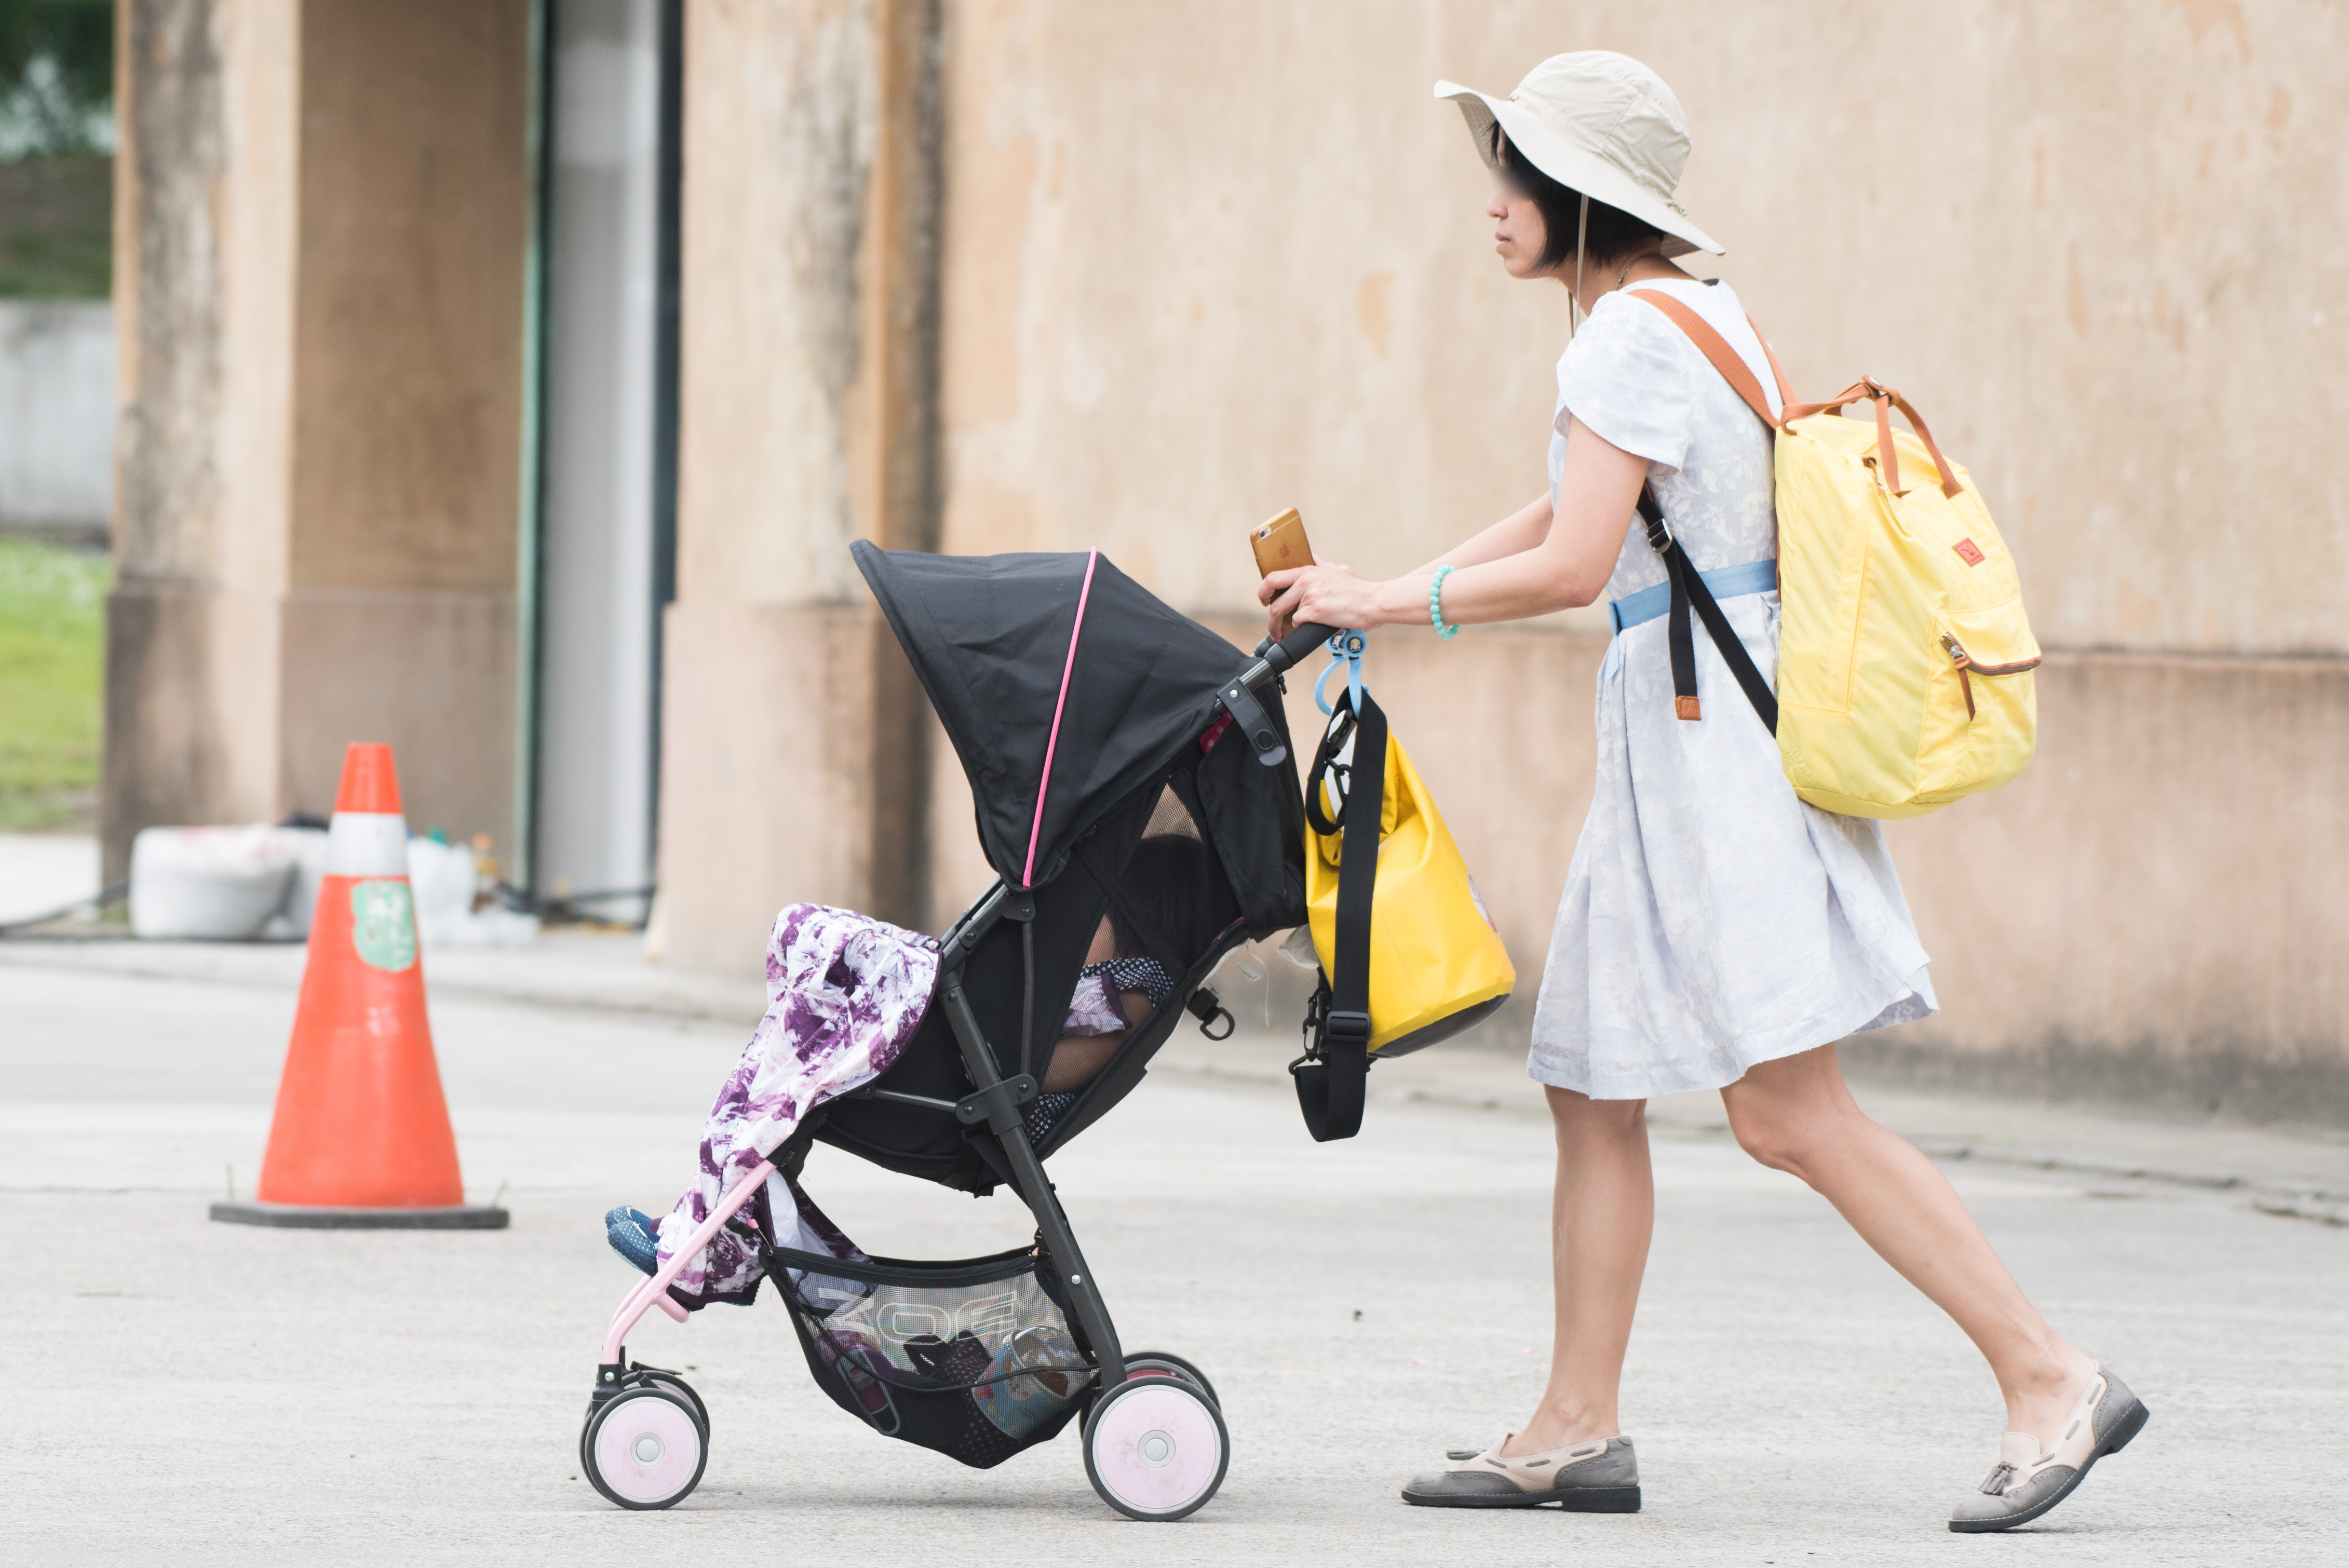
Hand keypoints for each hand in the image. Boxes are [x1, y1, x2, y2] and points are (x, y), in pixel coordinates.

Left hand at [1259, 559, 1389, 638]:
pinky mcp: (1315, 611)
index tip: (1265, 599)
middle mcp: (1306, 580)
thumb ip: (1321, 564)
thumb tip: (1311, 556)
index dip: (1264, 590)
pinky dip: (1297, 629)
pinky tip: (1301, 632)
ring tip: (1280, 634)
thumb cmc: (1357, 590)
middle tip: (1270, 622)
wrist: (1373, 602)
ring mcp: (1310, 595)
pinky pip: (1296, 622)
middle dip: (1266, 611)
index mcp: (1308, 570)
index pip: (1273, 576)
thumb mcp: (1337, 570)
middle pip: (1272, 595)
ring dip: (1278, 626)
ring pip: (1282, 612)